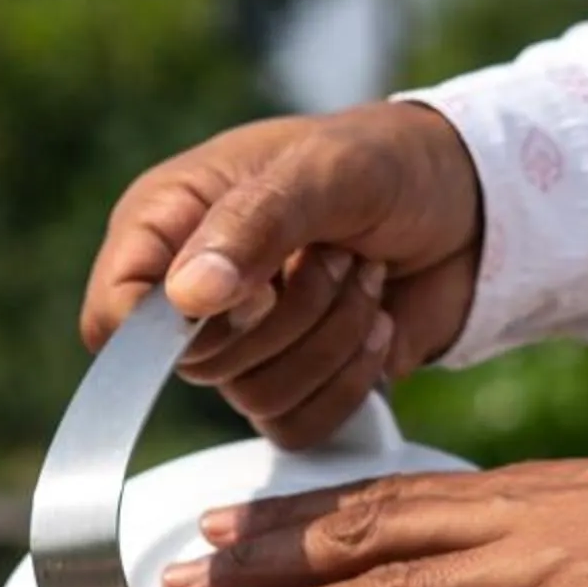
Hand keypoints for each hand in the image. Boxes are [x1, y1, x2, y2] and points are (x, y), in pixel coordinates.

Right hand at [80, 102, 484, 446]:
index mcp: (167, 224)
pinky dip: (351, 378)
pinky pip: (300, 426)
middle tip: (335, 252)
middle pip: (194, 365)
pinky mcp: (297, 385)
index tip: (246, 290)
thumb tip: (186, 297)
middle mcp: (192, 294)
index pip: (115, 316)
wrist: (472, 203)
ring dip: (331, 337)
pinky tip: (377, 322)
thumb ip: (251, 225)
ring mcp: (244, 346)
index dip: (167, 327)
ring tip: (363, 275)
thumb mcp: (322, 170)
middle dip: (288, 313)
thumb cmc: (385, 161)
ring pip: (253, 397)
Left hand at [160, 440, 587, 586]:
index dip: (291, 512)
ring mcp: (534, 576)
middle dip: (259, 560)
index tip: (221, 522)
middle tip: (174, 581)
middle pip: (356, 535)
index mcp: (523, 492)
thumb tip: (539, 542)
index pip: (381, 496)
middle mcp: (511, 522)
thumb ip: (564, 523)